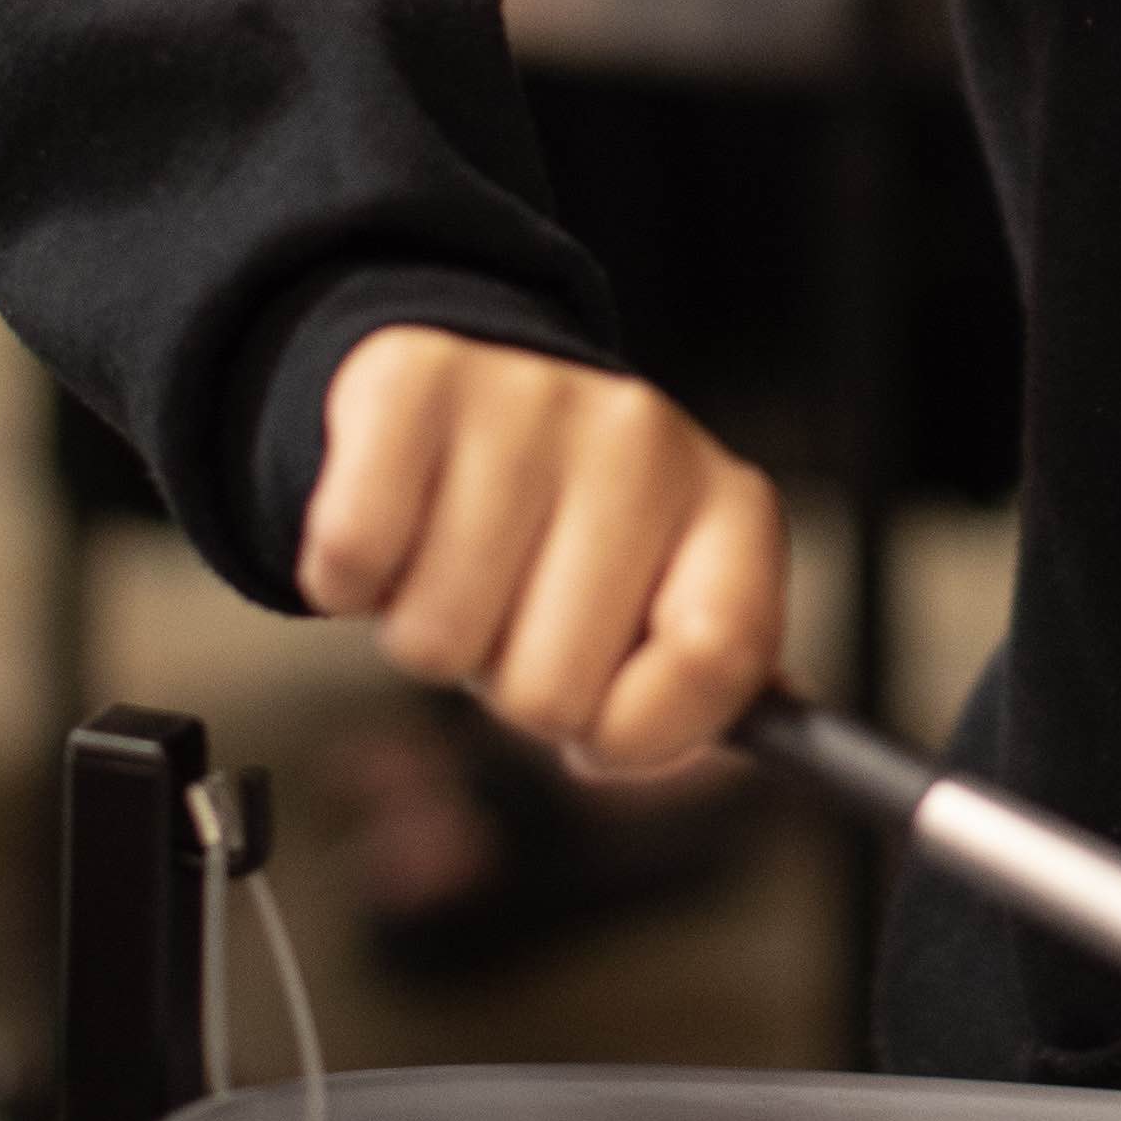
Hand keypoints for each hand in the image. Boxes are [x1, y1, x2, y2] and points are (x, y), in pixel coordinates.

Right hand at [297, 326, 780, 778]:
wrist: (470, 385)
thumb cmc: (569, 526)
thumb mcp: (666, 598)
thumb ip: (709, 683)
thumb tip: (775, 737)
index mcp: (728, 504)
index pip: (716, 661)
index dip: (640, 731)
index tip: (601, 724)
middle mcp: (642, 438)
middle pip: (552, 690)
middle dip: (511, 685)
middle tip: (511, 615)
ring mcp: (528, 400)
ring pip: (437, 641)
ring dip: (426, 632)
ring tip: (451, 565)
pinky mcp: (412, 382)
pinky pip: (351, 559)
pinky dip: (345, 582)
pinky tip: (389, 538)